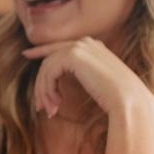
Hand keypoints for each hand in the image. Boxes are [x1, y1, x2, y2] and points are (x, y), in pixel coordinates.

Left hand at [23, 37, 153, 119]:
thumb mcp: (95, 82)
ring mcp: (79, 47)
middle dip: (41, 84)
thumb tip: (58, 77)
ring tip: (50, 110)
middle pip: (50, 59)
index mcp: (93, 46)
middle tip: (41, 107)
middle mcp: (85, 43)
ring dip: (45, 92)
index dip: (41, 50)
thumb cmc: (115, 98)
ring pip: (47, 68)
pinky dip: (47, 90)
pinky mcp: (73, 55)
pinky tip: (56, 104)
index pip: (60, 46)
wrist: (128, 100)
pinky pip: (49, 72)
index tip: (25, 55)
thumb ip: (80, 74)